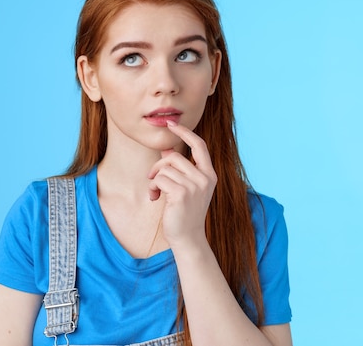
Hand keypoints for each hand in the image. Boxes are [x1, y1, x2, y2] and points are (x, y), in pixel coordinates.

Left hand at [147, 121, 216, 247]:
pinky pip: (159, 179)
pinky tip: (155, 199)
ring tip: (156, 194)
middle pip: (174, 156)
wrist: (188, 238)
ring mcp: (195, 186)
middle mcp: (205, 178)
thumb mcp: (186, 188)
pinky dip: (153, 188)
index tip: (171, 124)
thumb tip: (167, 151)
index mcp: (209, 174)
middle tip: (153, 179)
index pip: (199, 145)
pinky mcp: (181, 194)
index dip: (185, 132)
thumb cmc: (185, 213)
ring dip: (154, 180)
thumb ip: (180, 169)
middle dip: (159, 166)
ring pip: (164, 168)